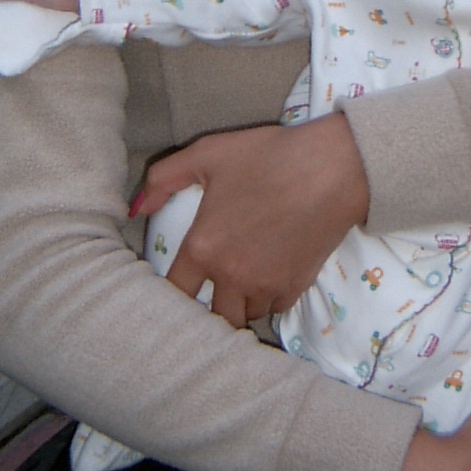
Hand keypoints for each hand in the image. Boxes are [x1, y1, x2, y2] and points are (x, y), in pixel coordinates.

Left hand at [131, 113, 369, 327]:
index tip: (175, 288)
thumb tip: (137, 207)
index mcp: (203, 248)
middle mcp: (231, 277)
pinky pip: (274, 308)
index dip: (169, 294)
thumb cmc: (269, 157)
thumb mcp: (208, 154)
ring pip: (243, 315)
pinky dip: (268, 298)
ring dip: (238, 304)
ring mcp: (266, 287)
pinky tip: (268, 276)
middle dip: (206, 307)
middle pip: (209, 317)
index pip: (173, 293)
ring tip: (239, 283)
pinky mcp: (296, 287)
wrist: (333, 168)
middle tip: (209, 291)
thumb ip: (163, 178)